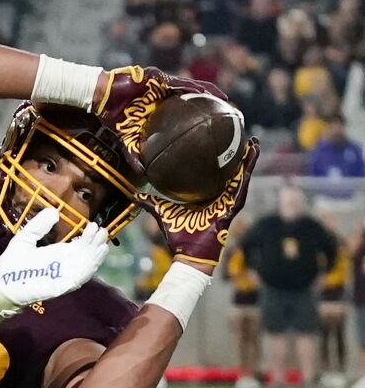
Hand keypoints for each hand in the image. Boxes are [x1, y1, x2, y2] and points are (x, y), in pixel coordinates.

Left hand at [0, 208, 109, 332]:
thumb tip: (54, 211)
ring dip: (95, 256)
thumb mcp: (25, 239)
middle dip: (96, 243)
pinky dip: (87, 270)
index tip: (93, 224)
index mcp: (57, 254)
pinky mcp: (60, 286)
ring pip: (86, 266)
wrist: (2, 286)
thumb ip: (38, 226)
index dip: (88, 236)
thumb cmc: (12, 264)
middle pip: (86, 254)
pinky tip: (92, 260)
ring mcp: (63, 276)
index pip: (79, 245)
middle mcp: (63, 265)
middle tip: (101, 230)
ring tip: (102, 242)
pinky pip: (78, 279)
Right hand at [94, 66, 226, 172]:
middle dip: (210, 107)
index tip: (213, 131)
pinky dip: (197, 88)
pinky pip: (181, 83)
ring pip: (192, 89)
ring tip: (226, 102)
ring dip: (210, 94)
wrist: (100, 98)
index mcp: (158, 111)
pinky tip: (210, 93)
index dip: (198, 121)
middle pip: (193, 101)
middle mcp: (164, 97)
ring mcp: (163, 86)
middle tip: (228, 117)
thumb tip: (142, 173)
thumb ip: (134, 153)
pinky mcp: (159, 78)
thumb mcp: (125, 138)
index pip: (184, 115)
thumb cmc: (112, 116)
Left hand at [136, 137, 259, 268]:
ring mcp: (229, 200)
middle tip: (240, 136)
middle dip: (236, 155)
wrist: (188, 251)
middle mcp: (220, 197)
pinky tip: (251, 156)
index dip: (217, 161)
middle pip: (230, 172)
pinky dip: (248, 169)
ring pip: (242, 175)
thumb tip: (134, 193)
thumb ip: (149, 201)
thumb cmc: (178, 234)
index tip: (218, 143)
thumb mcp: (161, 211)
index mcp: (207, 197)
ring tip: (253, 142)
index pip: (214, 175)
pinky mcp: (234, 204)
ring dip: (249, 159)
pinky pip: (243, 184)